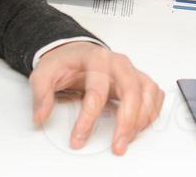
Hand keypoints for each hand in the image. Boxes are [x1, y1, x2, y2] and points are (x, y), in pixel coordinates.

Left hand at [30, 41, 163, 154]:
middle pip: (131, 90)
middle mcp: (118, 62)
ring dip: (142, 118)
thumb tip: (41, 116)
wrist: (75, 51)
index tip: (78, 138)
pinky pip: (154, 92)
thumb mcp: (43, 73)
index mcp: (95, 58)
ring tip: (128, 138)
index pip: (97, 91)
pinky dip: (152, 110)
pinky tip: (141, 124)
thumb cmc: (64, 62)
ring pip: (147, 91)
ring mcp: (130, 69)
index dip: (88, 118)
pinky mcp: (137, 78)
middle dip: (127, 121)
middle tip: (117, 145)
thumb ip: (41, 95)